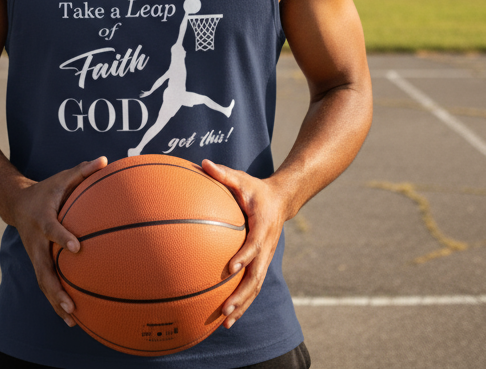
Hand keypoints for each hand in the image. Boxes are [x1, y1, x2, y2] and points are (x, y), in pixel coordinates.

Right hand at [9, 156, 107, 326]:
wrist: (17, 204)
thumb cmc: (47, 190)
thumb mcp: (61, 178)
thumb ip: (82, 171)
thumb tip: (104, 160)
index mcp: (43, 220)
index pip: (52, 230)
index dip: (62, 237)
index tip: (76, 247)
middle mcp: (37, 243)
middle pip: (43, 269)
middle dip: (55, 288)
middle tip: (71, 303)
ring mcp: (36, 256)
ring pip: (43, 283)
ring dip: (56, 302)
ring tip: (72, 320)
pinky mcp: (38, 264)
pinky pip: (46, 285)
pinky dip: (56, 301)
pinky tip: (72, 319)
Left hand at [201, 159, 287, 329]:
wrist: (282, 200)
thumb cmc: (256, 189)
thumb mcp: (242, 178)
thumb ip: (223, 173)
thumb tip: (203, 163)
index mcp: (262, 226)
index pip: (255, 244)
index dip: (244, 256)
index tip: (231, 268)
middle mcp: (266, 247)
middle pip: (256, 276)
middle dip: (242, 295)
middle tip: (225, 309)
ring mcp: (265, 257)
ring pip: (255, 286)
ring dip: (242, 305)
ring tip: (226, 322)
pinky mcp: (262, 262)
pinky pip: (253, 285)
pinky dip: (243, 301)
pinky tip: (228, 315)